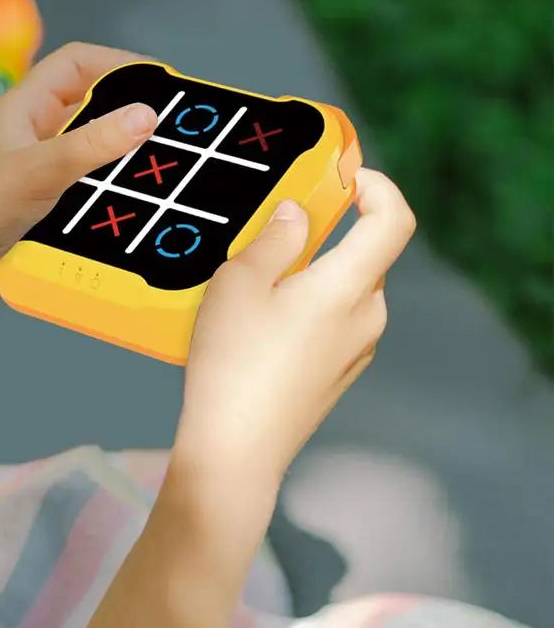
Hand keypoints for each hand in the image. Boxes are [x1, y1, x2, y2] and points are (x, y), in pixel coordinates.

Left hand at [0, 42, 156, 310]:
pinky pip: (89, 180)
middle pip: (91, 104)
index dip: (119, 64)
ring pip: (93, 145)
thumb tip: (148, 115)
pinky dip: (113, 183)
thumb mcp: (38, 171)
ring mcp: (41, 166)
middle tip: (172, 127)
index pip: (78, 63)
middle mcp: (35, 131)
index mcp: (25, 107)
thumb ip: (91, 144)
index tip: (161, 84)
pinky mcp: (46, 200)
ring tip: (163, 162)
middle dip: (129, 109)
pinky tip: (134, 198)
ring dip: (124, 150)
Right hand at [175, 169, 415, 494]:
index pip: (394, 221)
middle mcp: (367, 317)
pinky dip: (312, 308)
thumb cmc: (233, 361)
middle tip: (274, 238)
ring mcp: (358, 351)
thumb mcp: (240, 283)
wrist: (236, 449)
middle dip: (328, 236)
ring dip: (314, 275)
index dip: (379, 188)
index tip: (346, 179)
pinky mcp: (340, 375)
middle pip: (365, 256)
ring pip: (347, 292)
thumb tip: (298, 215)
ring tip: (258, 290)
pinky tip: (264, 329)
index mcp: (349, 286)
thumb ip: (275, 237)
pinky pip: (336, 324)